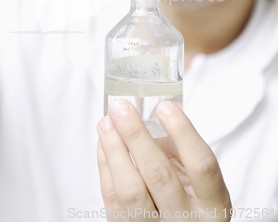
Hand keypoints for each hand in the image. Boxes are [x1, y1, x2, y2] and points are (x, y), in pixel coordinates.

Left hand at [97, 100, 230, 220]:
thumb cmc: (188, 200)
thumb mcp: (196, 179)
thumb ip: (179, 147)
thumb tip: (153, 109)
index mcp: (213, 205)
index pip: (201, 165)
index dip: (183, 133)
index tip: (165, 106)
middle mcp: (186, 221)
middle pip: (159, 176)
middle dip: (136, 136)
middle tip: (121, 108)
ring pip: (130, 190)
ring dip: (115, 149)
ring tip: (106, 121)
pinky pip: (112, 198)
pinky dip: (106, 165)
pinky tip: (104, 142)